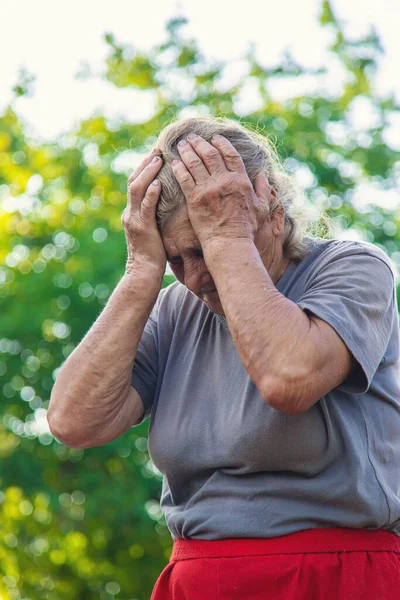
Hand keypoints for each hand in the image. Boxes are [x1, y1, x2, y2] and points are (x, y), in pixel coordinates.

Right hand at [122, 148, 165, 273]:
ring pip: (137, 189)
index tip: (157, 153)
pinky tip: (159, 183)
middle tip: (158, 149)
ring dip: (148, 172)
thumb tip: (168, 203)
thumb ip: (155, 215)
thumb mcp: (153, 230)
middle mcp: (130, 212)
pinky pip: (145, 207)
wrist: (143, 273)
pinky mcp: (141, 228)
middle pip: (133, 181)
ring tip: (158, 159)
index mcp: (132, 212)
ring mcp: (134, 219)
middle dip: (145, 164)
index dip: (144, 167)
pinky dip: (151, 193)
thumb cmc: (153, 255)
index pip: (136, 183)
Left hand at [171, 134, 271, 250]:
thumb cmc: (247, 228)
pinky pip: (184, 178)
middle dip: (199, 143)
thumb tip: (263, 175)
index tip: (214, 138)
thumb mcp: (262, 207)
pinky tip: (175, 163)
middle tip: (192, 138)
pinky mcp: (194, 199)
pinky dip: (179, 168)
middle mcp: (224, 181)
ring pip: (194, 163)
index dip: (221, 143)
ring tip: (182, 145)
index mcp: (241, 180)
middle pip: (209, 154)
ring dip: (187, 151)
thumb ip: (263, 189)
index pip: (230, 154)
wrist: (230, 243)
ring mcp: (208, 189)